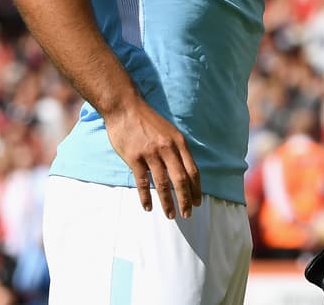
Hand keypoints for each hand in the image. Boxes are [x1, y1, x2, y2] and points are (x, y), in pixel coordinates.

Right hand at [104, 99, 201, 218]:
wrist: (125, 108)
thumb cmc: (148, 121)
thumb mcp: (169, 131)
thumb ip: (177, 150)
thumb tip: (185, 172)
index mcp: (179, 142)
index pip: (192, 170)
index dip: (196, 189)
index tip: (198, 202)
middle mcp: (168, 148)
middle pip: (181, 179)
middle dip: (186, 199)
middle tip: (188, 214)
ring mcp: (151, 153)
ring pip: (163, 184)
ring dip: (168, 202)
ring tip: (171, 215)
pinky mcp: (134, 158)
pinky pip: (143, 182)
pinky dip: (146, 197)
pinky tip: (148, 207)